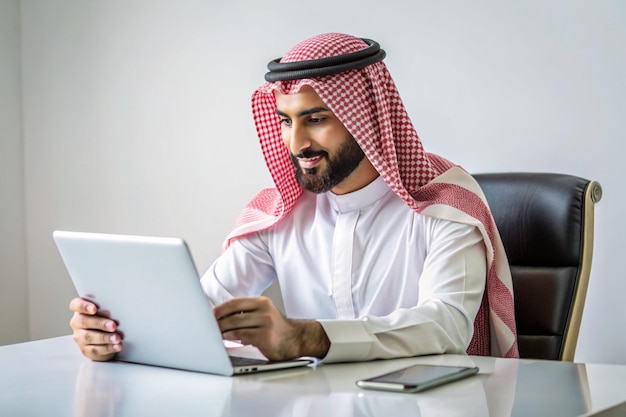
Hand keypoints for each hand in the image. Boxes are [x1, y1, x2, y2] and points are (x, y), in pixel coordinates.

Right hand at [69, 297, 121, 360]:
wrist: (108, 336)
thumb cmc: (107, 318)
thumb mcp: (107, 311)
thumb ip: (108, 308)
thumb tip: (117, 309)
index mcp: (81, 309)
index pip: (76, 305)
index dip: (83, 306)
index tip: (94, 309)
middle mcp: (77, 322)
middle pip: (83, 321)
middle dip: (100, 323)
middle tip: (113, 326)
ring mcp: (80, 337)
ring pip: (89, 337)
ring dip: (105, 337)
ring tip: (117, 338)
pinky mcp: (86, 349)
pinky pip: (95, 349)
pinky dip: (108, 348)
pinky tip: (117, 346)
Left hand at [214, 296, 329, 360]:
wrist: (296, 339)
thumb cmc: (275, 329)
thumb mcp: (263, 314)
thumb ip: (245, 313)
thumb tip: (220, 317)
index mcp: (262, 302)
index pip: (235, 302)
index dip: (220, 309)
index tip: (210, 314)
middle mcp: (264, 310)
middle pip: (233, 314)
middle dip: (218, 322)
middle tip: (208, 327)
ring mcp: (266, 323)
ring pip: (236, 325)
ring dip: (222, 331)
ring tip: (215, 334)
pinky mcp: (265, 337)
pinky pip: (242, 336)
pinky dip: (231, 338)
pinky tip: (226, 340)